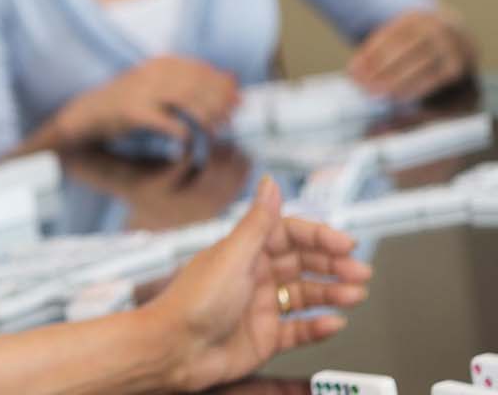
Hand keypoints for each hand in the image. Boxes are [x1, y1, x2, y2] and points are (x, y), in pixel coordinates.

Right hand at [59, 56, 239, 144]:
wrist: (88, 114)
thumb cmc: (131, 102)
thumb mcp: (163, 86)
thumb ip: (196, 82)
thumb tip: (234, 79)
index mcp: (162, 63)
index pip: (203, 70)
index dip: (223, 87)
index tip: (237, 103)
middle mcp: (153, 73)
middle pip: (199, 84)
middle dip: (219, 103)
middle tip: (230, 121)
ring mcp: (141, 91)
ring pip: (188, 101)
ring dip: (206, 117)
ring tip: (215, 132)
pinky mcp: (133, 112)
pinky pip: (169, 123)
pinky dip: (184, 133)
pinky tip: (189, 141)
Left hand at [147, 178, 372, 391]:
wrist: (174, 351)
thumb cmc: (193, 303)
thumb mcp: (232, 256)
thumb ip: (257, 222)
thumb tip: (269, 183)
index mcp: (244, 252)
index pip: (290, 235)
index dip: (319, 237)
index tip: (346, 244)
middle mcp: (254, 276)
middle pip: (303, 264)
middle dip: (333, 265)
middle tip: (360, 272)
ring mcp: (261, 306)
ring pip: (306, 295)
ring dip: (333, 293)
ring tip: (355, 295)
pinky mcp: (265, 336)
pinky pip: (300, 329)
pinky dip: (319, 326)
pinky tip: (334, 322)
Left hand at [349, 7, 474, 101]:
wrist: (457, 39)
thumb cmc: (415, 40)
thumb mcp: (399, 34)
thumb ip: (377, 48)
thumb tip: (355, 70)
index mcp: (415, 17)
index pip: (389, 36)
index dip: (369, 54)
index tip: (353, 70)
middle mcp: (435, 28)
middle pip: (403, 51)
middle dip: (379, 69)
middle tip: (361, 84)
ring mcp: (448, 47)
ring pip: (417, 66)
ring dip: (393, 81)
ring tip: (374, 92)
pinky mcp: (455, 66)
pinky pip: (431, 79)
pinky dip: (412, 88)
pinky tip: (396, 96)